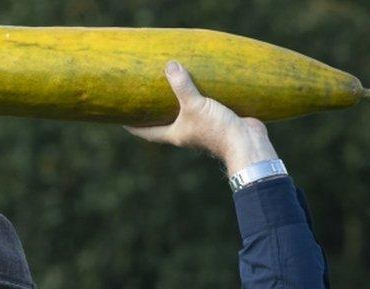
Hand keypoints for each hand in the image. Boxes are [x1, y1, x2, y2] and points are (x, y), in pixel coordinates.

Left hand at [124, 61, 277, 174]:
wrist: (248, 143)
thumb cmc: (217, 130)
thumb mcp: (195, 105)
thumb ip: (182, 86)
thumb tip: (169, 65)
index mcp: (175, 134)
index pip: (147, 132)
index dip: (133, 126)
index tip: (120, 119)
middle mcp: (186, 132)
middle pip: (164, 122)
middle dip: (155, 111)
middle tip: (144, 95)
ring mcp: (202, 127)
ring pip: (185, 113)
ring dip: (178, 102)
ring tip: (171, 85)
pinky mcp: (218, 120)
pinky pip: (205, 106)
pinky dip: (200, 96)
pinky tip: (202, 84)